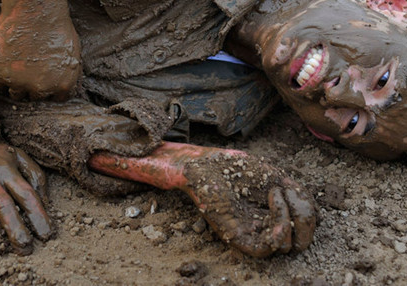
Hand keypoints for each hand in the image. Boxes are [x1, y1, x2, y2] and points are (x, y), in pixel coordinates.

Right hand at [0, 4, 81, 100]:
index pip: (57, 98)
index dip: (52, 88)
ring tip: (18, 67)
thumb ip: (68, 72)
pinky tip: (7, 62)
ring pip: (17, 95)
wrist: (35, 10)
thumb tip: (64, 84)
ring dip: (17, 84)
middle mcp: (43, 88)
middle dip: (34, 85)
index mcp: (64, 84)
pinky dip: (2, 76)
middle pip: (36, 97)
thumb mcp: (73, 51)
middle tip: (31, 69)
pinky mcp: (2, 74)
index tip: (46, 78)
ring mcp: (21, 83)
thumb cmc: (56, 25)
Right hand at [88, 142, 316, 256]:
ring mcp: (273, 218)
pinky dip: (309, 203)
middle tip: (281, 192)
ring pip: (305, 232)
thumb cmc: (187, 171)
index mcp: (233, 229)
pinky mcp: (286, 203)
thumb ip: (135, 169)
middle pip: (292, 244)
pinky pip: (309, 214)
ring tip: (286, 187)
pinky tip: (291, 185)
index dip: (279, 232)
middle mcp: (255, 229)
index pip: (264, 248)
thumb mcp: (163, 170)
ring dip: (304, 212)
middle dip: (295, 222)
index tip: (275, 199)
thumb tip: (97, 159)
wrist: (209, 166)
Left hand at [180, 151, 316, 256]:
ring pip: (287, 246)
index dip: (311, 213)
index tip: (296, 190)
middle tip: (293, 197)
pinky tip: (276, 211)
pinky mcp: (238, 238)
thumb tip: (317, 218)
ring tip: (274, 193)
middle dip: (306, 221)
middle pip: (301, 242)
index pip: (306, 226)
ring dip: (290, 218)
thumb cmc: (237, 168)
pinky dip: (279, 233)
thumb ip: (297, 195)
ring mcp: (253, 233)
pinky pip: (266, 249)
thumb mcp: (276, 177)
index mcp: (278, 213)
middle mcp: (267, 227)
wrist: (208, 165)